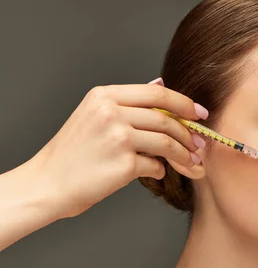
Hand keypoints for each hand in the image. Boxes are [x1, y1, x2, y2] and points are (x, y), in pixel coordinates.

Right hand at [31, 82, 207, 218]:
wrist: (47, 184)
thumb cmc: (71, 154)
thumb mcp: (92, 115)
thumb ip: (127, 101)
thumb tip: (161, 83)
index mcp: (104, 96)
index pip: (157, 93)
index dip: (184, 102)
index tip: (199, 113)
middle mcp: (111, 112)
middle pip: (165, 118)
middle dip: (188, 132)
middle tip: (199, 143)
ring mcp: (117, 137)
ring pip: (166, 142)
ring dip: (183, 153)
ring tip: (190, 161)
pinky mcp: (123, 164)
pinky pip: (156, 165)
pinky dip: (160, 170)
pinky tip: (156, 172)